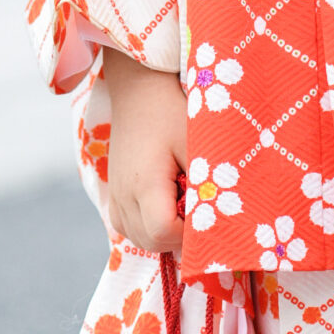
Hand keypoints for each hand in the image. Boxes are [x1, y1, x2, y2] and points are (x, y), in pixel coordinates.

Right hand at [101, 48, 187, 254]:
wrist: (139, 90)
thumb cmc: (172, 113)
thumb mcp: (196, 145)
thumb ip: (206, 185)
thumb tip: (220, 219)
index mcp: (145, 183)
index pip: (164, 233)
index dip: (189, 234)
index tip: (204, 213)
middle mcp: (124, 195)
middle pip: (151, 243)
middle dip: (179, 237)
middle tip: (196, 209)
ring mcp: (115, 195)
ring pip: (138, 239)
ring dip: (163, 234)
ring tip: (181, 205)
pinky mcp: (113, 193)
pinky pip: (127, 228)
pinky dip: (146, 228)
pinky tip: (163, 206)